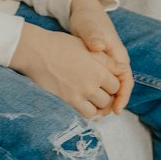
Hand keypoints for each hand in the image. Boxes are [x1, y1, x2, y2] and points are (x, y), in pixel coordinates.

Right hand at [8, 23, 122, 119]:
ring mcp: (79, 95)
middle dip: (105, 96)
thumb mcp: (87, 47)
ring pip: (98, 110)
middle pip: (108, 99)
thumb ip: (108, 60)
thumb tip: (124, 69)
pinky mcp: (67, 101)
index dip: (112, 84)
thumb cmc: (60, 45)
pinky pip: (84, 114)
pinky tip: (82, 104)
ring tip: (90, 98)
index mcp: (99, 70)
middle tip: (98, 90)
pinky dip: (86, 111)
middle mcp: (91, 85)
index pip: (116, 86)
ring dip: (97, 106)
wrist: (36, 51)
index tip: (105, 82)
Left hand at [67, 0, 133, 114]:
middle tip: (102, 116)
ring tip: (95, 113)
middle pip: (119, 88)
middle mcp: (116, 61)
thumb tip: (100, 46)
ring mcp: (108, 63)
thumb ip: (94, 37)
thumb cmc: (88, 19)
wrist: (84, 11)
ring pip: (111, 87)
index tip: (116, 110)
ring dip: (105, 100)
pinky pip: (101, 83)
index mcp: (118, 54)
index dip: (123, 97)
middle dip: (113, 103)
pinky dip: (97, 93)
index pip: (126, 81)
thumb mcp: (89, 27)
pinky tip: (87, 100)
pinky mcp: (98, 64)